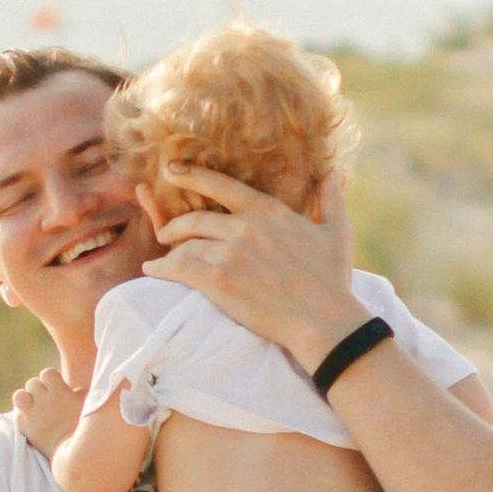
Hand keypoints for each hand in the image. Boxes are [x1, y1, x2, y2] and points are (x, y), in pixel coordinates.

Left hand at [14, 367, 80, 457]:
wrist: (76, 456)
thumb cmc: (87, 429)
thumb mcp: (90, 408)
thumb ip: (81, 395)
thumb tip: (76, 390)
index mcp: (60, 392)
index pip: (47, 373)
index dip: (51, 379)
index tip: (57, 388)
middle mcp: (44, 401)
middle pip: (32, 383)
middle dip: (39, 389)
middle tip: (48, 400)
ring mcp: (32, 415)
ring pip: (18, 396)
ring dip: (25, 399)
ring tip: (35, 408)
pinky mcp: (26, 430)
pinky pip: (18, 416)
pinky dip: (24, 418)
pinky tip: (34, 423)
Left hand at [143, 166, 359, 373]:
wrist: (323, 321)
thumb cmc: (333, 280)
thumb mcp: (338, 232)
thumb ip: (331, 199)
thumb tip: (334, 173)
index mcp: (269, 211)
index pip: (222, 186)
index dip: (193, 176)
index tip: (172, 170)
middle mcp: (246, 226)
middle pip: (196, 219)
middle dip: (176, 225)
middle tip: (165, 231)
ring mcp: (229, 252)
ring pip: (186, 244)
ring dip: (170, 250)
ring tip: (162, 256)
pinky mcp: (217, 279)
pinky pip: (179, 268)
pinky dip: (163, 268)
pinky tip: (154, 271)